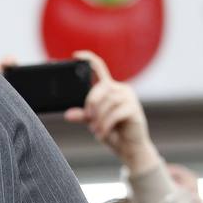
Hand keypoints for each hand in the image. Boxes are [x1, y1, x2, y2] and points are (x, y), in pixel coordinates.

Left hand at [64, 50, 159, 174]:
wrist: (129, 148)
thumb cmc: (112, 131)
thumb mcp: (93, 122)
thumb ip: (82, 115)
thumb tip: (68, 114)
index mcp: (109, 88)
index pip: (99, 68)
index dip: (88, 59)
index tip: (76, 55)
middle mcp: (120, 89)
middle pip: (100, 87)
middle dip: (90, 104)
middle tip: (89, 119)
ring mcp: (129, 98)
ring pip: (108, 102)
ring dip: (98, 118)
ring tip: (96, 130)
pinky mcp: (134, 109)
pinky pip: (115, 113)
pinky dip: (105, 125)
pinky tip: (103, 134)